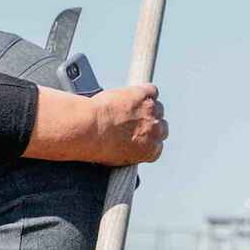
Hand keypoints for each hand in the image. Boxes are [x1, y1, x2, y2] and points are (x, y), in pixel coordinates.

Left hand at [26, 84, 165, 167]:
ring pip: (156, 107)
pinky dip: (140, 91)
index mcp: (150, 151)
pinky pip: (150, 90)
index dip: (147, 138)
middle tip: (132, 120)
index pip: (158, 144)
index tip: (139, 135)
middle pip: (162, 126)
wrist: (88, 128)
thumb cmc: (94, 146)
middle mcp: (156, 131)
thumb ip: (128, 152)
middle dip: (149, 123)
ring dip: (144, 107)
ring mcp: (151, 111)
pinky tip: (127, 95)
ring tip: (123, 108)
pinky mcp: (143, 95)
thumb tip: (124, 148)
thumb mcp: (114, 159)